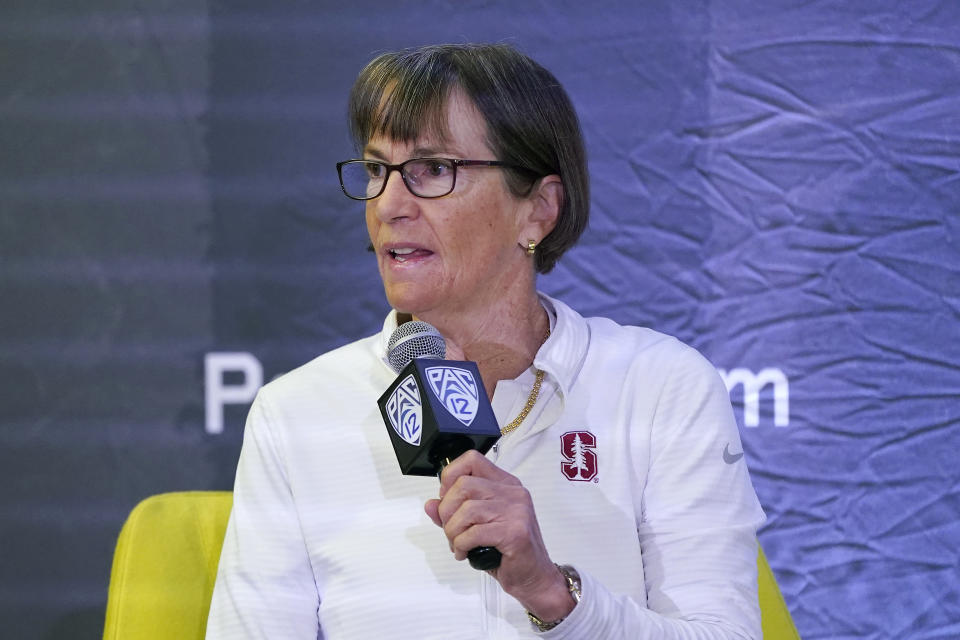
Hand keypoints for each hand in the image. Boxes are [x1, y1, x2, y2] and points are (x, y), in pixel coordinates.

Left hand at [423, 450, 575, 621]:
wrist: (534, 578)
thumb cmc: (507, 552)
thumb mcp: (477, 527)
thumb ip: (454, 513)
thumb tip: (431, 504)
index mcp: (505, 484)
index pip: (472, 459)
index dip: (450, 477)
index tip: (446, 498)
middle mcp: (513, 492)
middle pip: (464, 484)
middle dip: (447, 510)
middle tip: (450, 529)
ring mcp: (516, 511)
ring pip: (466, 509)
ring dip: (453, 531)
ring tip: (457, 544)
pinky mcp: (515, 532)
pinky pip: (474, 533)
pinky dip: (461, 545)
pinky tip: (465, 553)